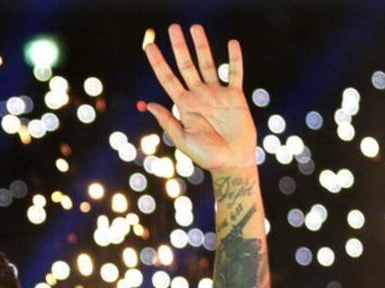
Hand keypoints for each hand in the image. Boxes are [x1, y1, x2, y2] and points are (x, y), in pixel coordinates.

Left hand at [140, 24, 256, 171]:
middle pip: (186, 66)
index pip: (168, 79)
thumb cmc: (206, 156)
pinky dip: (234, 59)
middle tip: (173, 28)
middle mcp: (199, 95)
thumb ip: (168, 121)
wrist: (231, 162)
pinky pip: (234, 74)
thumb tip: (150, 105)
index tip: (149, 47)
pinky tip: (232, 43)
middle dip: (179, 47)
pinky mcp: (235, 97)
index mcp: (183, 105)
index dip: (158, 63)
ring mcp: (217, 94)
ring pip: (208, 64)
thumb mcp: (183, 140)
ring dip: (202, 46)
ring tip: (195, 28)